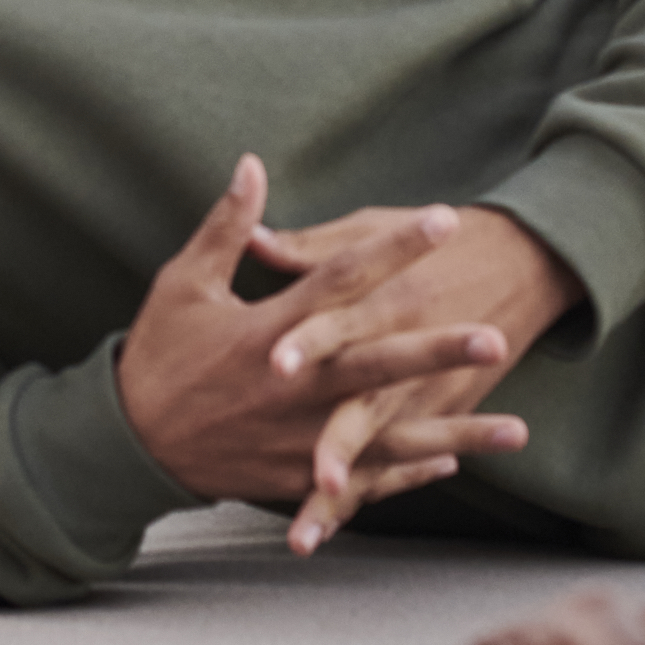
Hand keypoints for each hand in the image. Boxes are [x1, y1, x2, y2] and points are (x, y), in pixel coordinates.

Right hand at [116, 158, 534, 531]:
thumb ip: (228, 227)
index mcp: (270, 332)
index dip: (394, 248)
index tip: (442, 220)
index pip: (343, 281)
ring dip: (456, 433)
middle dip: (439, 352)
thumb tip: (251, 165)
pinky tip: (455, 459)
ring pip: (390, 438)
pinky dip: (409, 471)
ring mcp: (301, 438)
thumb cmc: (158, 354)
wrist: (129, 444)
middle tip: (495, 337)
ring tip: (515, 429)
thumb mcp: (184, 283)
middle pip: (380, 365)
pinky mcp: (297, 475)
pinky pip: (366, 478)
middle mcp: (294, 388)